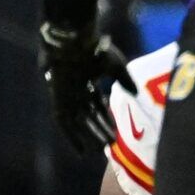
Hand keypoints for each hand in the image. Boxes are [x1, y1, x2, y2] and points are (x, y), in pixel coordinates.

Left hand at [39, 23, 136, 152]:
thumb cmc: (96, 51)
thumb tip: (136, 94)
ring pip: (78, 122)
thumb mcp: (116, 68)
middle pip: (88, 116)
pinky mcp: (58, 101)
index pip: (97, 104)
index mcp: (87, 80)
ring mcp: (66, 96)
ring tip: (103, 149)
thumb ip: (125, 82)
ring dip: (90, 136)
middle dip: (100, 129)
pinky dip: (72, 138)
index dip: (106, 118)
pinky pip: (64, 124)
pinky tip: (82, 151)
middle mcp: (75, 90)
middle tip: (111, 144)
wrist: (75, 43)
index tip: (115, 131)